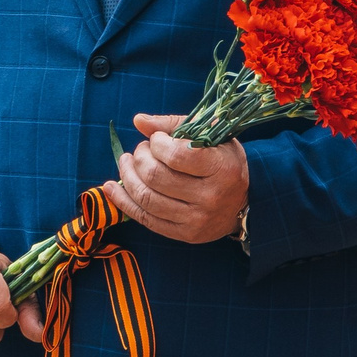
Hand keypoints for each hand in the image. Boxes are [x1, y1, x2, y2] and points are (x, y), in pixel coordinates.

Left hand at [105, 113, 248, 243]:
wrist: (245, 202)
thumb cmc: (223, 162)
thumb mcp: (210, 137)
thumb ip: (175, 125)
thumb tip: (139, 121)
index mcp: (222, 168)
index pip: (177, 156)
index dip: (157, 143)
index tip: (156, 139)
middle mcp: (211, 197)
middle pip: (156, 177)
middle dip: (140, 158)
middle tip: (140, 150)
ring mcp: (197, 219)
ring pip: (147, 198)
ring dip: (128, 176)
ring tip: (126, 162)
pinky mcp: (185, 235)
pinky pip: (145, 219)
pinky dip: (123, 201)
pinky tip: (112, 187)